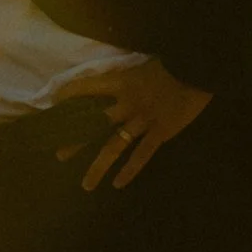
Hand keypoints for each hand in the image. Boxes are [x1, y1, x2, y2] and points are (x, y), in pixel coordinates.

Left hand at [60, 58, 212, 190]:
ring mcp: (142, 119)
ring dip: (98, 166)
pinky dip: (130, 170)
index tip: (53, 105)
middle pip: (94, 123)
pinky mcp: (160, 132)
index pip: (87, 87)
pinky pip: (141, 155)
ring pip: (114, 146)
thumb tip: (107, 85)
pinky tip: (118, 183)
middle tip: (59, 155)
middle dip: (76, 140)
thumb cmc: (169, 66)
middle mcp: (126, 102)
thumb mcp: (139, 67)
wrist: (198, 69)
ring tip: (86, 184)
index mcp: (120, 82)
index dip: (69, 95)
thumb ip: (123, 79)